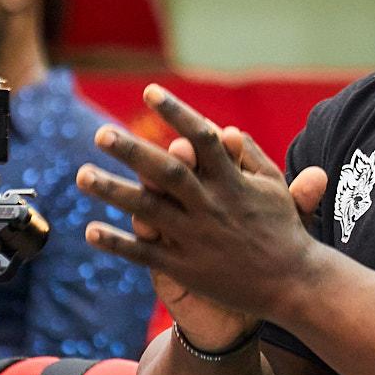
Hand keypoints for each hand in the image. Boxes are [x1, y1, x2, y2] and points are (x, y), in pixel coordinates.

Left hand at [78, 85, 329, 324]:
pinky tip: (90, 230)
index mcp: (233, 181)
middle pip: (167, 172)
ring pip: (148, 210)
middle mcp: (211, 206)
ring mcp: (196, 238)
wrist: (292, 283)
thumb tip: (223, 129)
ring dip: (113, 191)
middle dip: (133, 151)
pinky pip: (145, 253)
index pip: (201, 138)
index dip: (176, 112)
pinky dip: (118, 242)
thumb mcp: (273, 185)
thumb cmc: (283, 228)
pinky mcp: (186, 268)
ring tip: (82, 175)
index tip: (150, 91)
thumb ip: (249, 155)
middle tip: (101, 133)